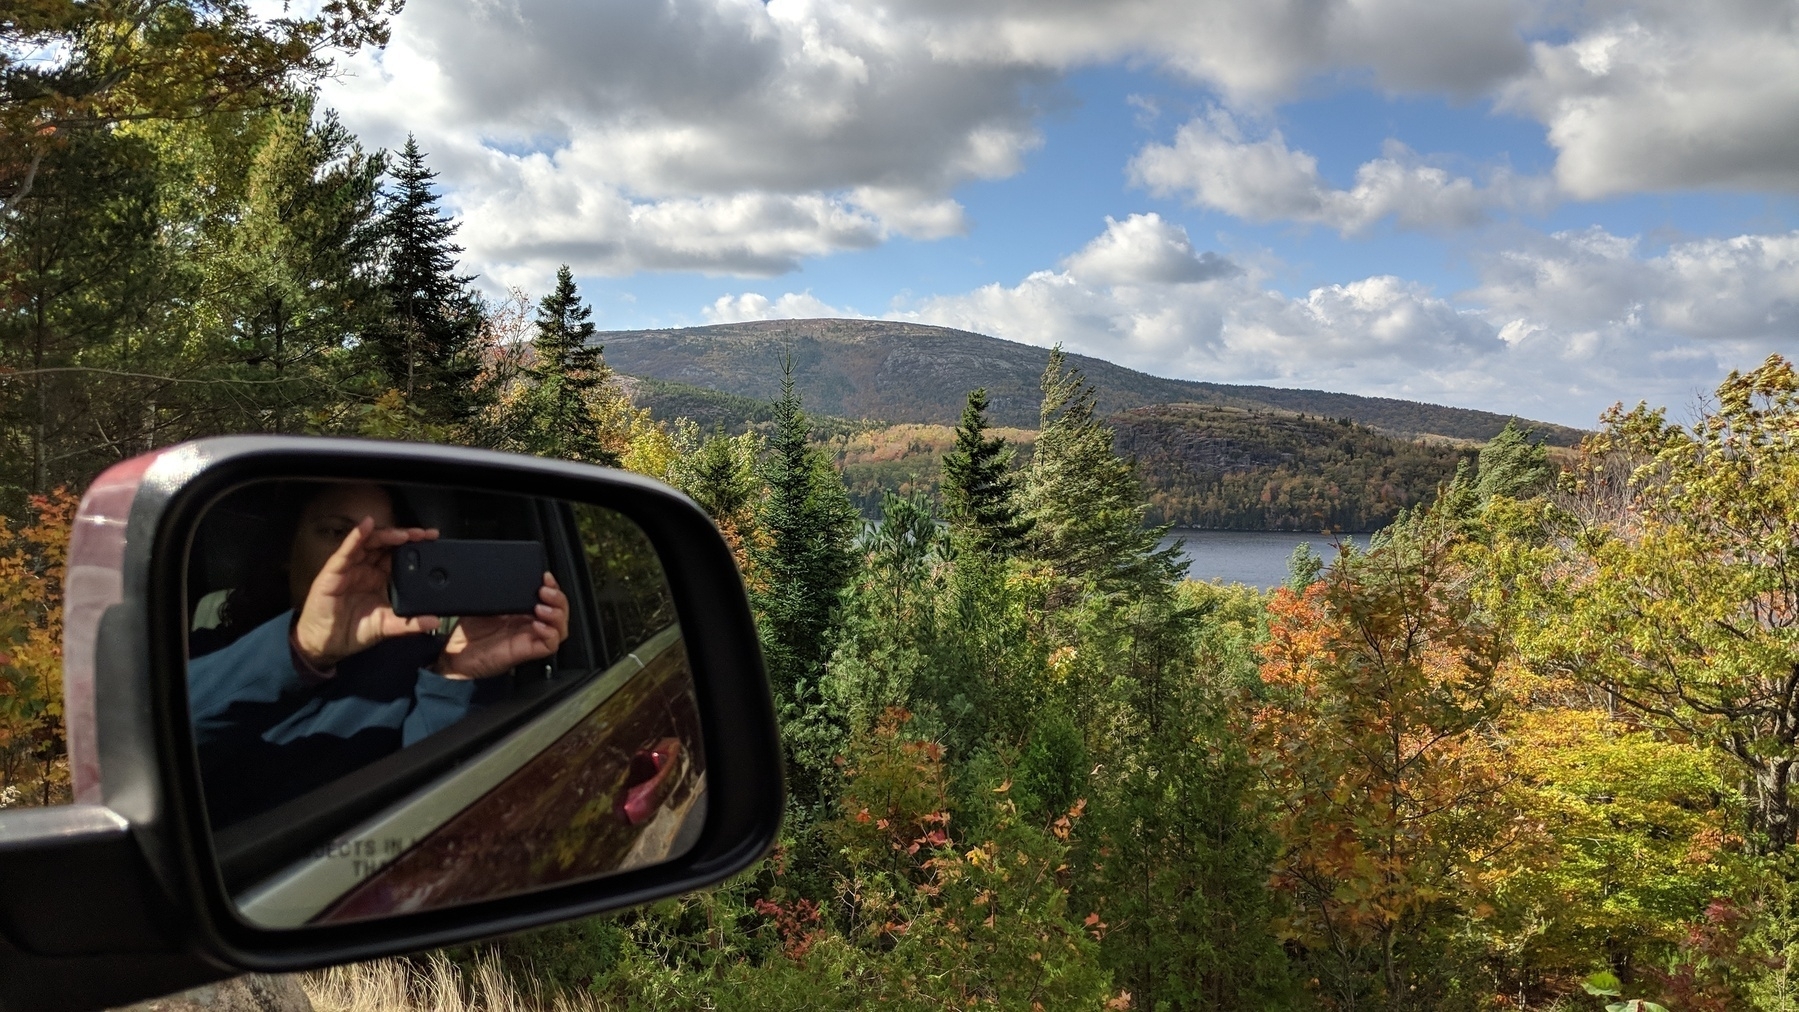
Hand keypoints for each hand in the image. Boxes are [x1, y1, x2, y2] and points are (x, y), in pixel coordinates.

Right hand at [293, 517, 440, 668]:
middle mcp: (366, 568)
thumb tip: (434, 622)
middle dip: (406, 537)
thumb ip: (409, 623)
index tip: (433, 540)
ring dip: (386, 535)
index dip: (415, 547)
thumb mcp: (386, 627)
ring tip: (404, 534)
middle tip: (424, 534)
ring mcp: (350, 567)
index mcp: (380, 578)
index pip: (399, 555)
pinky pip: (346, 550)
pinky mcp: (334, 570)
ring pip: (369, 543)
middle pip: (387, 545)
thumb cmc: (353, 631)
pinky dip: (356, 536)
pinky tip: (366, 526)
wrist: (325, 644)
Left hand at [432, 572, 569, 680]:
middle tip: (545, 591)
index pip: (548, 597)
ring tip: (543, 608)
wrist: (454, 654)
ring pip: (560, 628)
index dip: (552, 587)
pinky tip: (538, 625)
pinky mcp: (526, 652)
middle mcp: (529, 623)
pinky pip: (550, 645)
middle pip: (560, 611)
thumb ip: (496, 592)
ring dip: (557, 615)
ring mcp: (530, 637)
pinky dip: (550, 634)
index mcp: (522, 610)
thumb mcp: (481, 603)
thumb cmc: (468, 631)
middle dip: (558, 598)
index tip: (545, 576)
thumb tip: (502, 574)